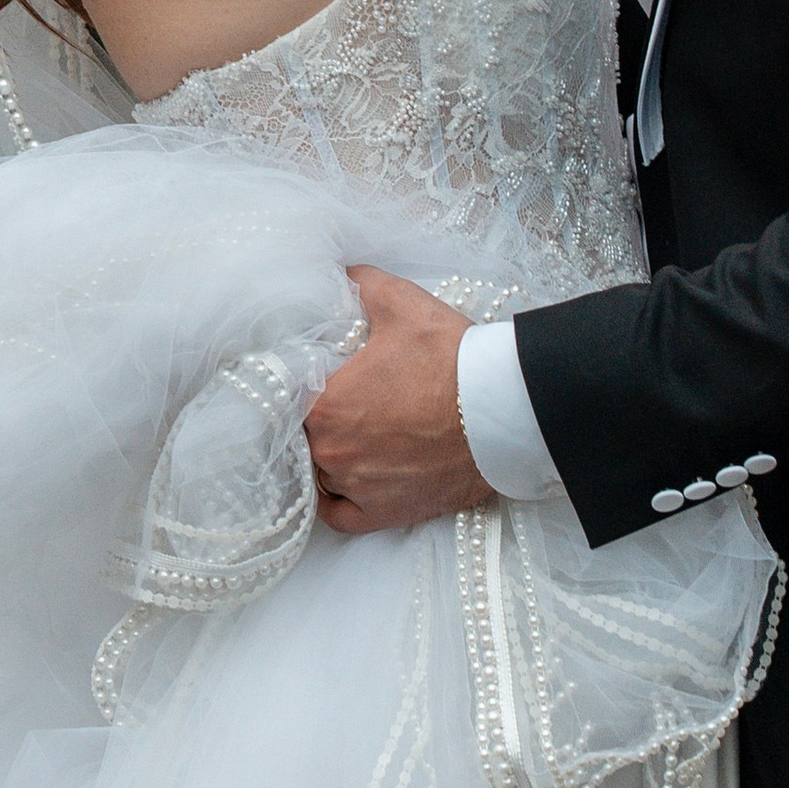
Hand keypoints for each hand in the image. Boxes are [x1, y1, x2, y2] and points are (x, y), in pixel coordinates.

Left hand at [305, 266, 491, 534]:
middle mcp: (331, 452)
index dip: (299, 387)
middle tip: (345, 401)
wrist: (502, 412)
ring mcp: (356, 487)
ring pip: (320, 472)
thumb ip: (361, 283)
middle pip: (304, 435)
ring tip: (355, 435)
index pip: (286, 399)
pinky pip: (339, 514)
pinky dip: (339, 499)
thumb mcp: (402, 304)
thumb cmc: (451, 359)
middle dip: (318, 418)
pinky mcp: (383, 514)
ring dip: (331, 455)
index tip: (316, 380)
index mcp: (325, 404)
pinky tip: (348, 478)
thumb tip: (342, 273)